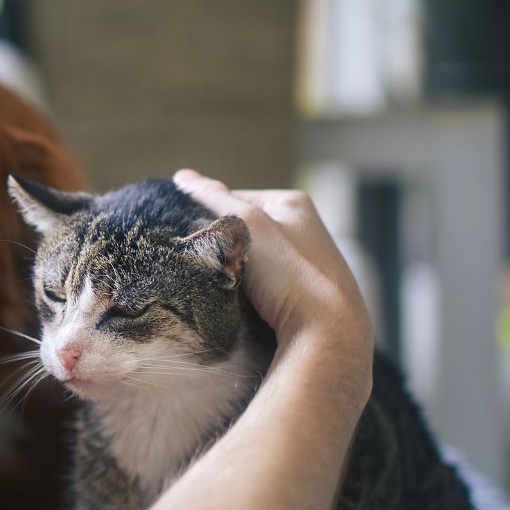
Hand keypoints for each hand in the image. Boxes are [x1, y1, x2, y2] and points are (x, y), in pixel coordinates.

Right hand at [173, 169, 373, 397]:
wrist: (325, 332)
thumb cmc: (290, 272)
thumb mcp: (247, 225)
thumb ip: (214, 199)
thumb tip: (183, 177)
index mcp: (293, 203)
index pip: (234, 198)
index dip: (209, 215)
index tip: (195, 236)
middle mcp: (302, 228)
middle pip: (242, 229)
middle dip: (223, 243)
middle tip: (208, 261)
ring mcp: (303, 261)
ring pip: (250, 258)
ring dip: (233, 268)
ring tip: (224, 283)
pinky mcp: (301, 292)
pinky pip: (262, 283)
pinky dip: (247, 289)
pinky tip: (243, 301)